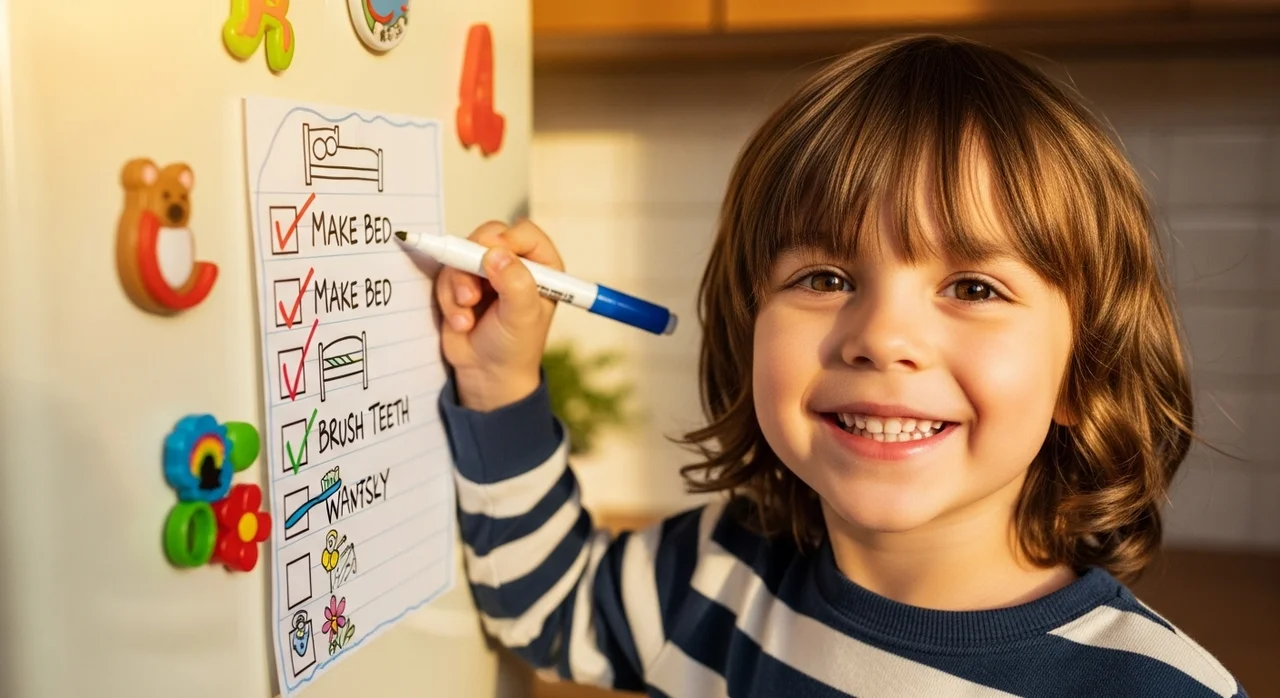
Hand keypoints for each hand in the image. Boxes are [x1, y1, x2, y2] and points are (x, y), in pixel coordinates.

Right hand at [435, 219, 563, 411]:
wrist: (487, 372)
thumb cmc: (515, 346)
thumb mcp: (522, 316)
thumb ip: (515, 283)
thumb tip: (496, 254)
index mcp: (542, 266)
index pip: (524, 233)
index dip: (506, 240)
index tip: (491, 259)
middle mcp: (514, 262)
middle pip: (488, 236)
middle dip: (473, 263)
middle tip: (471, 292)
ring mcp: (485, 271)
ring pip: (461, 254)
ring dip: (458, 286)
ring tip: (466, 318)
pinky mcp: (461, 281)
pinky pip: (446, 274)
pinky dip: (448, 299)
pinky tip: (461, 323)